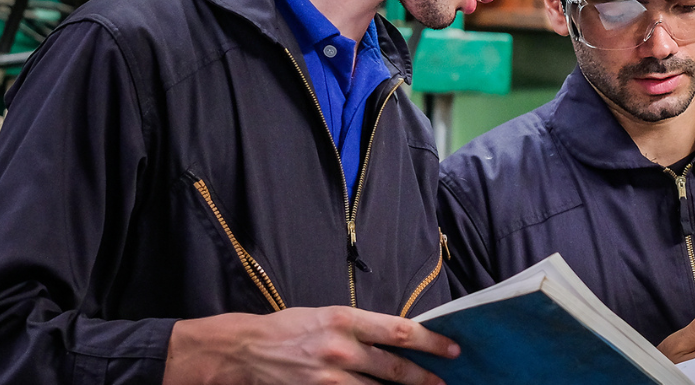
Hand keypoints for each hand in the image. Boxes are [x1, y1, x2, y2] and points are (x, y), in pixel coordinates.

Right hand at [163, 306, 459, 384]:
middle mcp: (340, 349)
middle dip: (424, 377)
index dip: (430, 341)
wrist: (243, 350)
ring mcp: (328, 378)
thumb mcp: (327, 316)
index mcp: (344, 320)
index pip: (399, 331)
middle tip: (444, 382)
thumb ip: (361, 329)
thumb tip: (399, 339)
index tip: (451, 349)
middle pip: (394, 368)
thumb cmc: (288, 329)